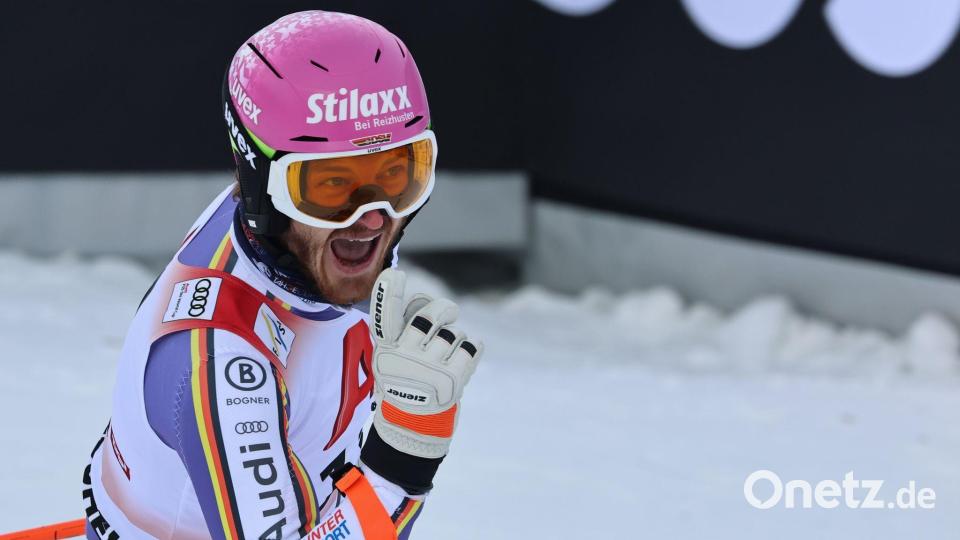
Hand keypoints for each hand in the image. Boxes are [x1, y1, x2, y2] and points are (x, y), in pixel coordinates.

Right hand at [369, 268, 481, 458]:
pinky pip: (470, 346)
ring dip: (456, 338)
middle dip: (444, 309)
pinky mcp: (452, 379)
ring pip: (454, 332)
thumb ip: (404, 329)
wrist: (413, 427)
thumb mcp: (393, 357)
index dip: (388, 292)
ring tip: (448, 355)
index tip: (395, 274)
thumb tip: (426, 300)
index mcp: (387, 349)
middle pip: (430, 314)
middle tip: (449, 313)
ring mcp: (429, 368)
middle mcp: (405, 357)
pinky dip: (472, 349)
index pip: (384, 316)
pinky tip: (464, 358)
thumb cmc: (405, 383)